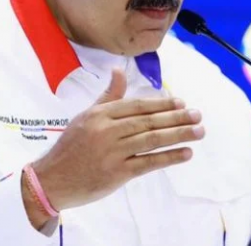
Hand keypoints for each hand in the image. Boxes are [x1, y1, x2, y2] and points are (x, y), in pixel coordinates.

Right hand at [23, 68, 203, 227]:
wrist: (50, 181)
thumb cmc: (70, 148)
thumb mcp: (85, 117)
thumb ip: (108, 96)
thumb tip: (119, 70)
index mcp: (100, 115)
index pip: (137, 106)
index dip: (162, 104)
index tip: (182, 103)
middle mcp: (106, 131)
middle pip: (148, 121)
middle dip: (176, 118)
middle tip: (198, 115)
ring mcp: (112, 152)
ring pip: (151, 140)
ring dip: (179, 135)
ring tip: (199, 132)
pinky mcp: (116, 173)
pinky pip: (148, 163)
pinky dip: (168, 157)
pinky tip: (185, 153)